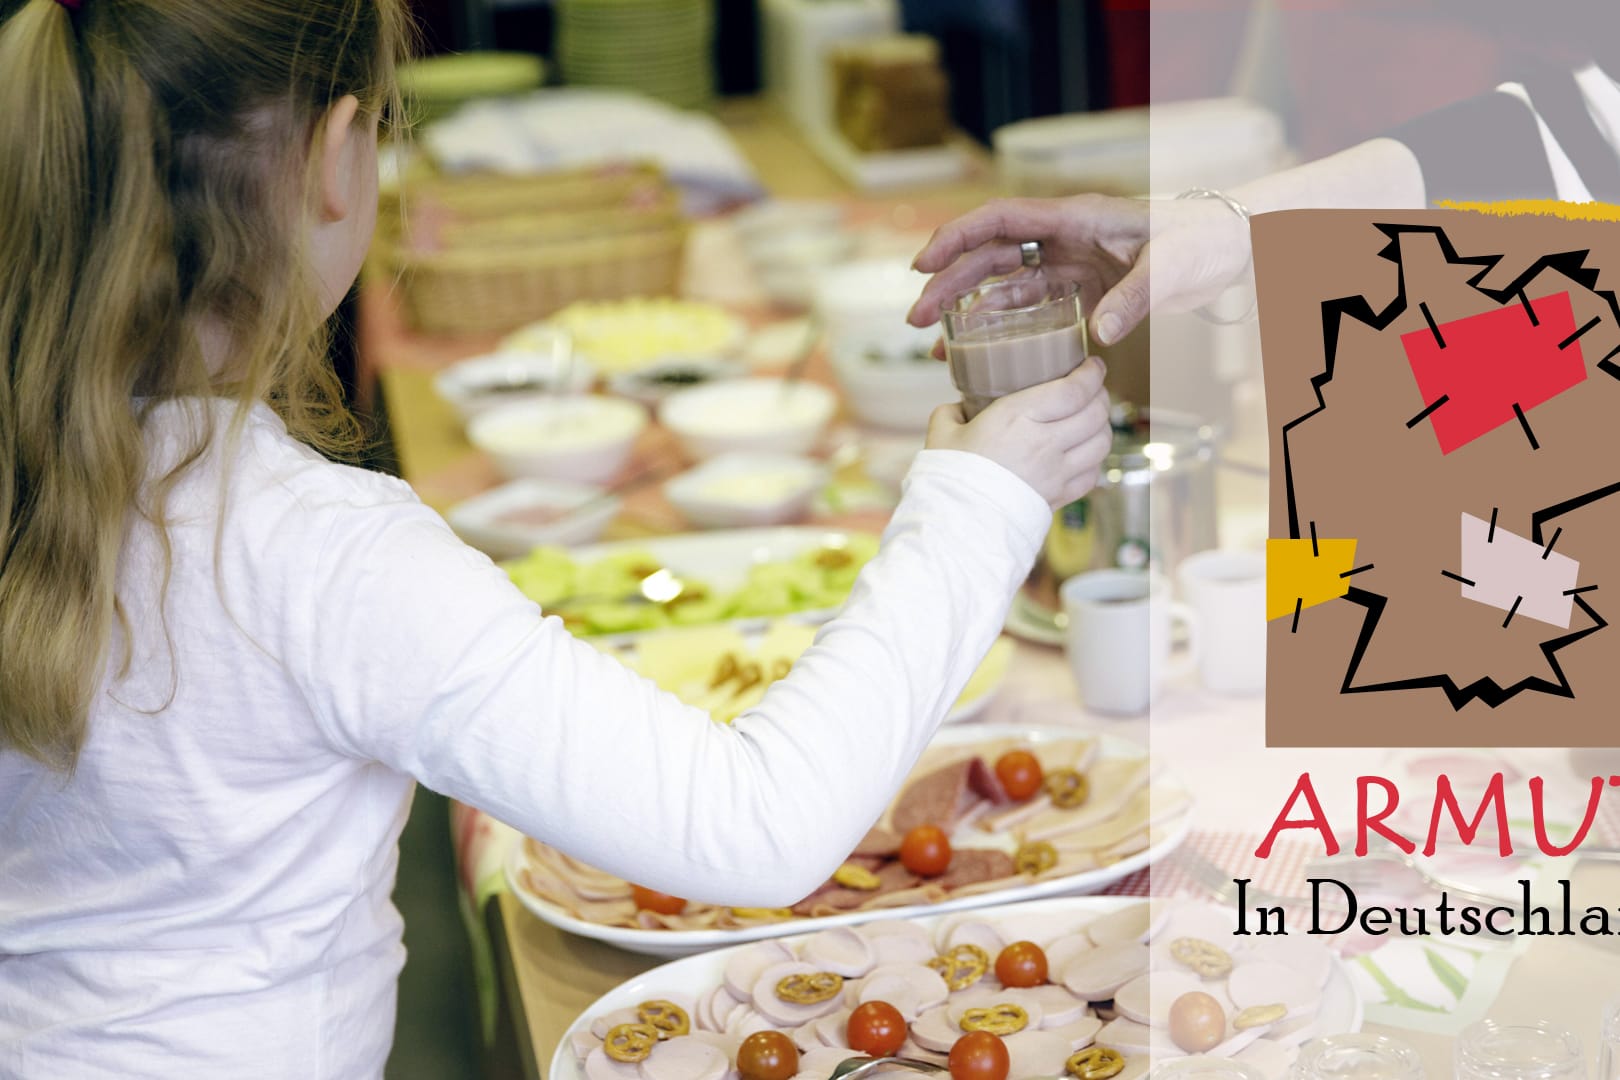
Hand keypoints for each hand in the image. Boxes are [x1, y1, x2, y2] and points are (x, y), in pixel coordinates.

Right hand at [907, 194, 1250, 345]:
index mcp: (1075, 218)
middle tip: (916, 320)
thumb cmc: (1202, 244)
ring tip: (934, 343)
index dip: (956, 240)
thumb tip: (1097, 337)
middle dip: (948, 285)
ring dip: (967, 309)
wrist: (1233, 246)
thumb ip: (1132, 300)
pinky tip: (979, 349)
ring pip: (1003, 282)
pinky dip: (1002, 325)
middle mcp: (1064, 236)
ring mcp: (1070, 260)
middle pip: (990, 256)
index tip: (924, 266)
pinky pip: (1030, 304)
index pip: (1000, 220)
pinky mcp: (1082, 284)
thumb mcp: (1169, 269)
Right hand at [925, 358, 1111, 509]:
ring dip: (1102, 426)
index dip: (1091, 373)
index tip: (1093, 365)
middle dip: (1100, 395)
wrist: (956, 525)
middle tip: (1093, 388)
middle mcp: (1045, 443)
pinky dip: (1094, 459)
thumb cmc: (947, 477)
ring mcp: (1056, 473)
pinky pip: (1092, 473)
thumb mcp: (942, 432)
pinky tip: (1083, 453)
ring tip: (1092, 418)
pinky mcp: (1058, 497)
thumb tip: (960, 407)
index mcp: (1018, 418)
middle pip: (1095, 412)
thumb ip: (953, 412)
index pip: (1074, 389)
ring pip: (1101, 442)